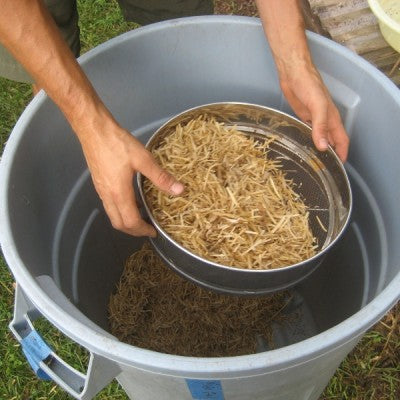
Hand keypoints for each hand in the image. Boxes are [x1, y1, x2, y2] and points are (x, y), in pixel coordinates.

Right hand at [79, 115, 183, 236]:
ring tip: (142, 216)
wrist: (93, 129)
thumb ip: (160, 177)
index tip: (154, 232)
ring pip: (112, 215)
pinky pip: (109, 204)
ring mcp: (101, 190)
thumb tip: (179, 190)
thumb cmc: (117, 143)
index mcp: (119, 193)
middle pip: (119, 223)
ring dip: (126, 221)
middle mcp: (107, 196)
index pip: (130, 222)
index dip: (143, 230)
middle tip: (147, 228)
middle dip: (133, 231)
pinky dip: (121, 209)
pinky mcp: (98, 183)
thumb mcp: (143, 159)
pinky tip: (131, 199)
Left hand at [279, 62, 348, 161]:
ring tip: (314, 162)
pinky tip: (303, 145)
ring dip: (319, 148)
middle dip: (332, 154)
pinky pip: (308, 131)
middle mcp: (324, 120)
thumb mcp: (317, 106)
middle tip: (325, 169)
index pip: (342, 140)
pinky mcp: (303, 116)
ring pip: (320, 137)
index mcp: (332, 119)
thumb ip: (320, 126)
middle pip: (332, 141)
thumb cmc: (309, 85)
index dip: (342, 153)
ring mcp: (313, 118)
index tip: (339, 167)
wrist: (294, 73)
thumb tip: (324, 146)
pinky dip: (308, 140)